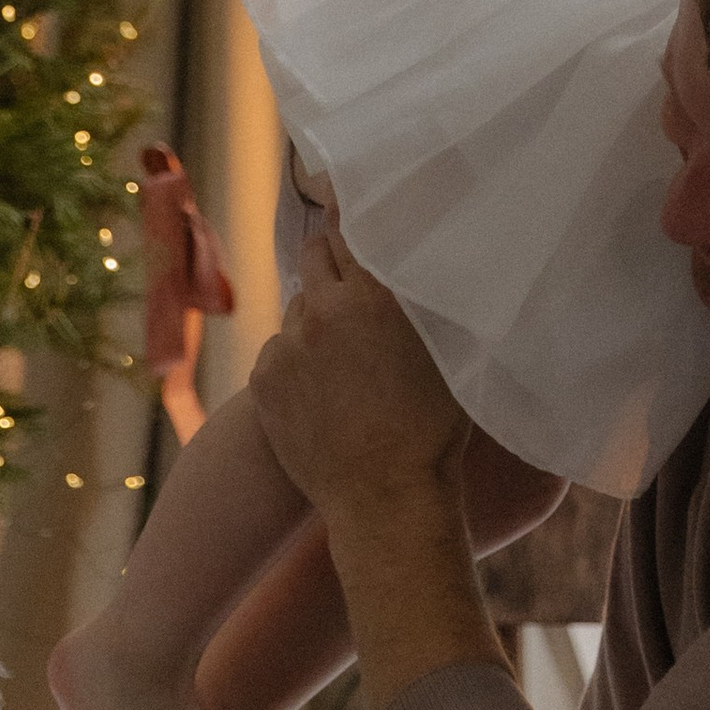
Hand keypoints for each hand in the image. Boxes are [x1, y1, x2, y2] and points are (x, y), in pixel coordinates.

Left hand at [247, 224, 467, 530]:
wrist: (386, 499)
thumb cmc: (432, 425)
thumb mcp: (445, 345)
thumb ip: (422, 291)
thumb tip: (417, 249)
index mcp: (376, 294)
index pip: (351, 223)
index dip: (356, 217)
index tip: (359, 210)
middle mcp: (325, 309)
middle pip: (315, 252)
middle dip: (333, 261)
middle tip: (354, 285)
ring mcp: (288, 345)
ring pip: (299, 305)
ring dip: (318, 316)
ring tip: (346, 357)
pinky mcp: (263, 379)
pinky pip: (280, 349)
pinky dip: (297, 359)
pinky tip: (325, 390)